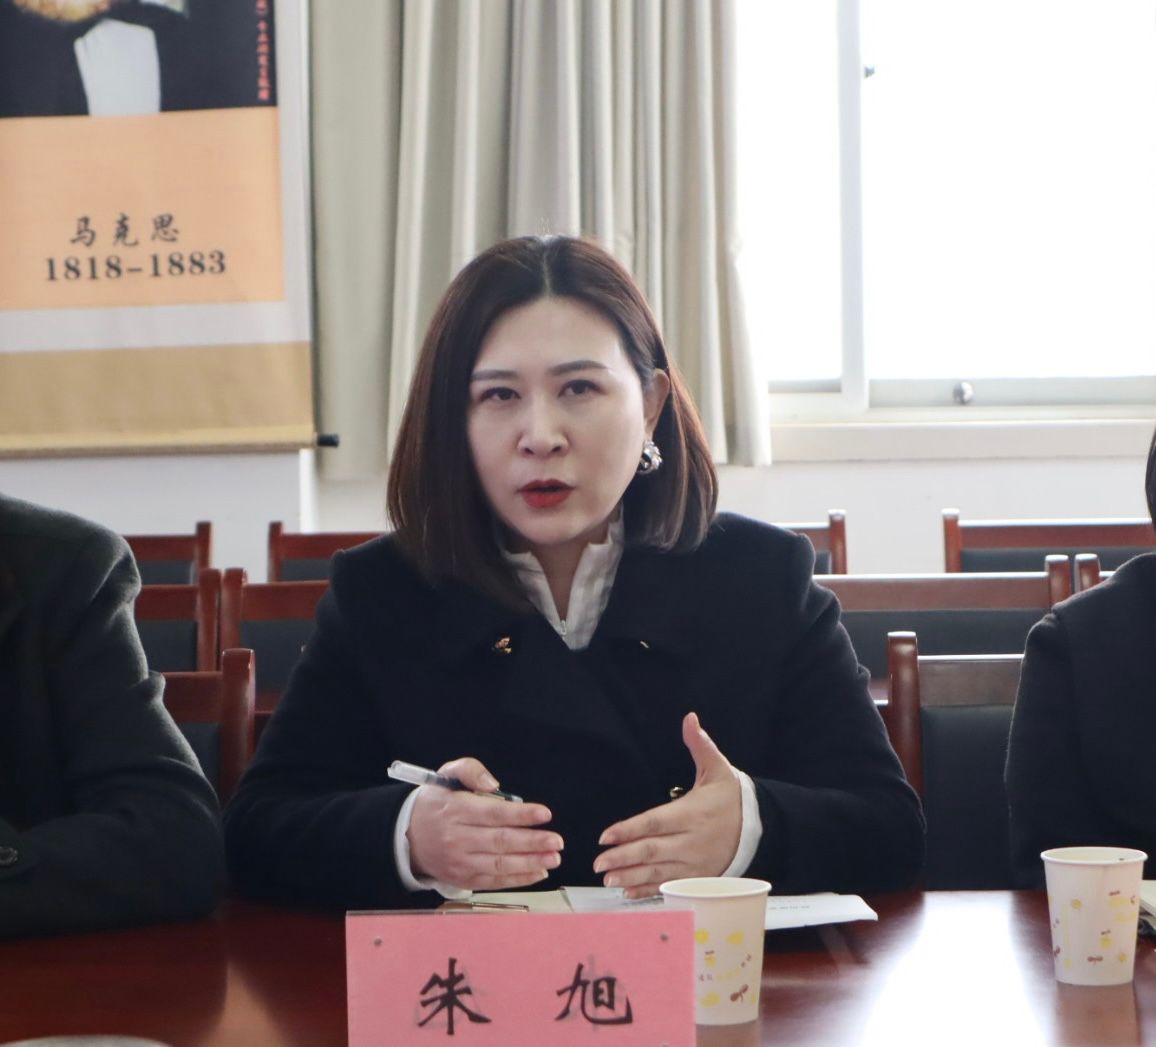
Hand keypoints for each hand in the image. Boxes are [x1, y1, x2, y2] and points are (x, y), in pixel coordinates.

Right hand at [407, 757, 563, 890]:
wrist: (407, 836)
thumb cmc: (435, 804)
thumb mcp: (446, 775)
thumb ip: (470, 770)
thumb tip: (493, 784)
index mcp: (456, 810)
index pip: (493, 813)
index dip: (521, 815)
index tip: (544, 814)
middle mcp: (457, 838)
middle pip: (500, 842)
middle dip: (532, 842)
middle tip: (556, 840)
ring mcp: (460, 862)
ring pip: (499, 864)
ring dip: (530, 862)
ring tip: (553, 857)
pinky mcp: (463, 878)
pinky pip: (494, 880)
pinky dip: (518, 878)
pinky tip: (538, 871)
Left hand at [593, 712, 741, 898]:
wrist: (760, 830)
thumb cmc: (731, 798)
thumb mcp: (718, 769)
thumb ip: (700, 746)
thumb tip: (690, 719)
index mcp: (691, 814)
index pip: (655, 823)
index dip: (629, 830)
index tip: (606, 836)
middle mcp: (691, 841)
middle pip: (652, 851)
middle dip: (623, 857)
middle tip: (598, 863)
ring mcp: (694, 864)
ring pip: (658, 872)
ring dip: (631, 877)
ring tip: (608, 879)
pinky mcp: (697, 878)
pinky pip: (669, 886)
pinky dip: (648, 890)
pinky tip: (628, 891)